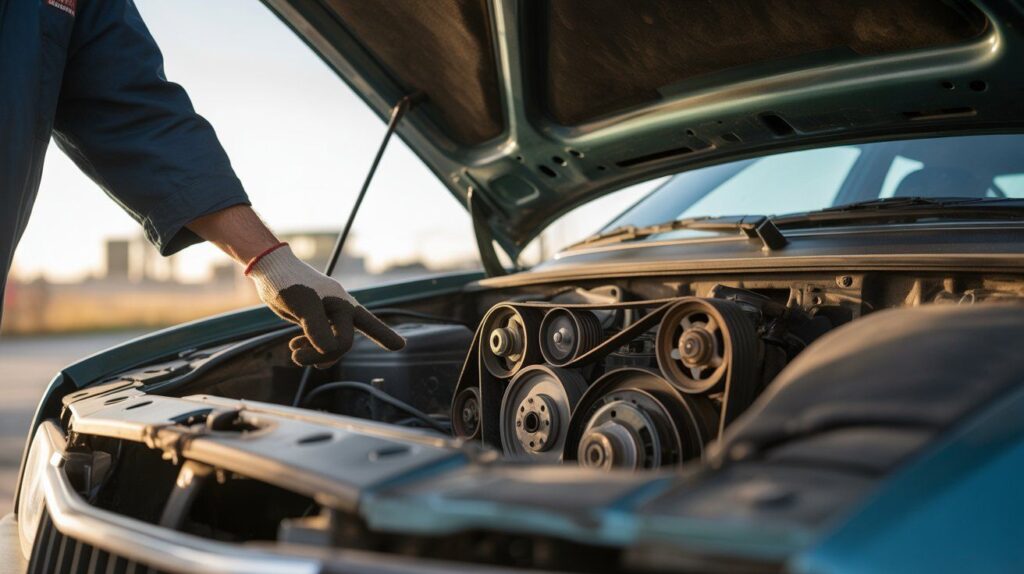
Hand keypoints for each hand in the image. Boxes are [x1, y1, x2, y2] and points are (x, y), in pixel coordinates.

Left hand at [246, 244, 404, 366]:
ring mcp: (326, 315)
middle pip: (342, 343)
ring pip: (329, 344)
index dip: (384, 336)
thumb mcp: (304, 306)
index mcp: (343, 305)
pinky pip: (317, 340)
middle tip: (297, 358)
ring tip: (295, 353)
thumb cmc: (290, 282)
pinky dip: (307, 347)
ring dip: (313, 353)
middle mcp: (339, 310)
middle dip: (324, 355)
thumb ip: (318, 329)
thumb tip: (328, 351)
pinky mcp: (313, 318)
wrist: (271, 270)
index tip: (401, 346)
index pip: (369, 324)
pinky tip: (294, 345)